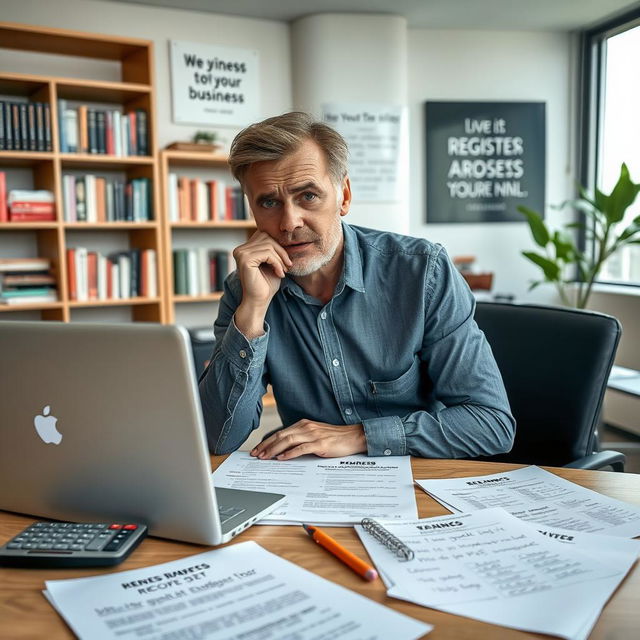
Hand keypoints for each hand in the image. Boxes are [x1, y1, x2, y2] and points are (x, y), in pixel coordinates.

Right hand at [233, 231, 291, 305]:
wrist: (259, 301)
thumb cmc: (267, 284)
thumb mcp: (272, 262)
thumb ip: (273, 249)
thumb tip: (283, 234)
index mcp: (244, 249)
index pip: (264, 235)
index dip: (278, 246)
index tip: (286, 261)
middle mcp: (240, 249)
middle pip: (267, 237)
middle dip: (281, 251)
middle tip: (288, 266)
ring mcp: (241, 253)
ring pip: (269, 245)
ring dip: (280, 259)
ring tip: (283, 271)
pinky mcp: (245, 260)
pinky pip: (267, 253)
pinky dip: (277, 263)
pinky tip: (280, 274)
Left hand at [250, 420, 366, 459]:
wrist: (354, 436)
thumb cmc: (336, 437)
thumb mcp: (315, 435)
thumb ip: (301, 439)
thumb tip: (284, 450)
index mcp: (304, 424)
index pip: (280, 433)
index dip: (267, 441)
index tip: (258, 449)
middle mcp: (306, 427)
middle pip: (280, 436)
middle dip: (266, 446)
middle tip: (256, 455)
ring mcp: (313, 435)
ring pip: (288, 441)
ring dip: (274, 450)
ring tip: (265, 457)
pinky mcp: (320, 444)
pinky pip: (301, 448)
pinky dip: (289, 453)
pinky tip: (282, 459)